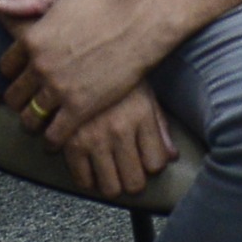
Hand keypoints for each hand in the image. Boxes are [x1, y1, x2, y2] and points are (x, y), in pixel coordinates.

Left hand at [0, 0, 170, 141]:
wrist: (137, 25)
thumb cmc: (102, 6)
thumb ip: (28, 2)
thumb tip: (0, 4)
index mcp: (32, 40)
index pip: (6, 67)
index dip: (13, 75)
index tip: (23, 80)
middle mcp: (40, 66)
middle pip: (14, 96)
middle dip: (19, 102)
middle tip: (28, 106)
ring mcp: (59, 88)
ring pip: (30, 118)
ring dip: (32, 124)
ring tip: (40, 126)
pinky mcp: (80, 107)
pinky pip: (55, 134)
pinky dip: (52, 141)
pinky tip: (56, 141)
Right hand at [50, 81, 176, 201]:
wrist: (78, 54)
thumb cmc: (114, 73)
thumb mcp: (143, 93)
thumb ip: (159, 127)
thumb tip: (172, 157)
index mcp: (141, 116)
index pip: (156, 164)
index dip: (152, 165)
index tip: (146, 160)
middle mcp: (119, 130)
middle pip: (135, 182)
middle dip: (133, 181)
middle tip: (128, 172)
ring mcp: (93, 138)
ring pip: (110, 188)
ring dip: (112, 184)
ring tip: (109, 172)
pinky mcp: (69, 142)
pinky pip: (82, 180)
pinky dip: (87, 179)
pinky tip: (89, 167)